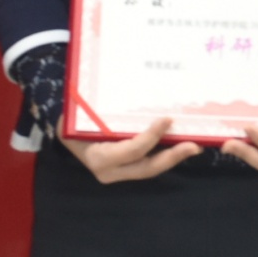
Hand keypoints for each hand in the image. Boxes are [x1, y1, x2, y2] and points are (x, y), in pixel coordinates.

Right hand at [67, 120, 200, 183]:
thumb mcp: (82, 112)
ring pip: (150, 168)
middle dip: (172, 157)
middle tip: (194, 145)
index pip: (132, 150)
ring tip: (193, 146)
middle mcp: (109, 171)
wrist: (63, 131)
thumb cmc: (73, 117)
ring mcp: (119, 172)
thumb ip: (104, 108)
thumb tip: (129, 84)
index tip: (167, 119)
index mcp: (99, 157)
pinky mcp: (126, 169)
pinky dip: (164, 153)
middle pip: (147, 168)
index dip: (152, 136)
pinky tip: (179, 143)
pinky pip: (147, 162)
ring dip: (173, 157)